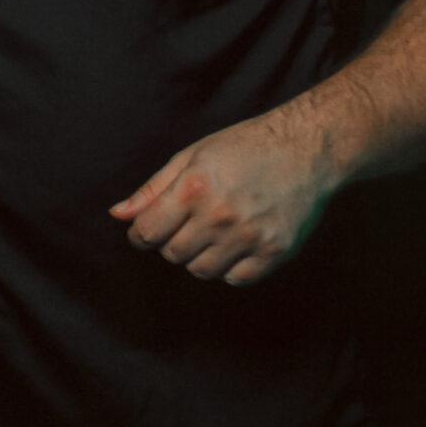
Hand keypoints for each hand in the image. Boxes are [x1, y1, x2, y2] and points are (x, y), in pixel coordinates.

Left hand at [108, 113, 337, 287]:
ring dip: (199, 256)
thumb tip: (118, 216)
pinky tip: (235, 244)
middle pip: (172, 254)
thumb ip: (153, 190)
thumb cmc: (244, 147)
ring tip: (212, 231)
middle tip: (187, 223)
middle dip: (171, 242)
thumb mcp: (192, 156)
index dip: (140, 234)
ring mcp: (250, 237)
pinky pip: (236, 279)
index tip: (148, 229)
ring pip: (201, 270)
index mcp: (194, 188)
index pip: (147, 233)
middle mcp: (220, 216)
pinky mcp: (275, 252)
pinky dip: (229, 267)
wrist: (308, 148)